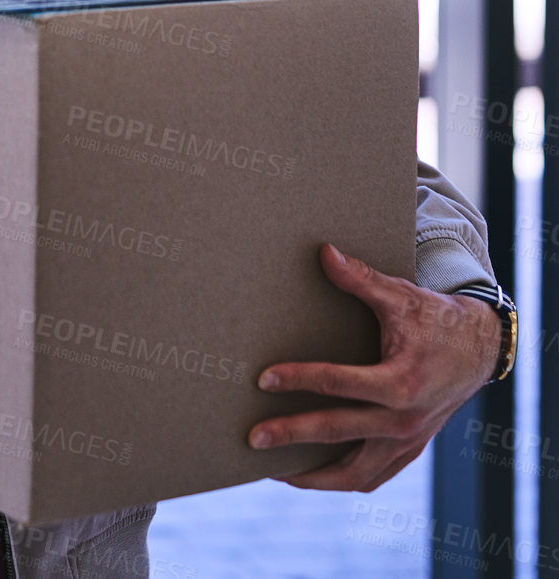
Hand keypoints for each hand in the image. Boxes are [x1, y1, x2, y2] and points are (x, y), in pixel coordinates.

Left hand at [247, 243, 501, 491]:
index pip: (339, 385)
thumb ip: (360, 278)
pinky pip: (371, 476)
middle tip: (253, 438)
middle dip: (292, 435)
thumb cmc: (435, 318)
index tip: (263, 380)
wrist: (478, 348)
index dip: (299, 380)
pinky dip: (341, 478)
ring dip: (314, 476)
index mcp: (400, 382)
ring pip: (355, 473)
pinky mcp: (409, 450)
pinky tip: (313, 474)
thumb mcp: (400, 295)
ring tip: (275, 471)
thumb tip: (323, 252)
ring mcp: (407, 441)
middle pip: (338, 433)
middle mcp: (404, 420)